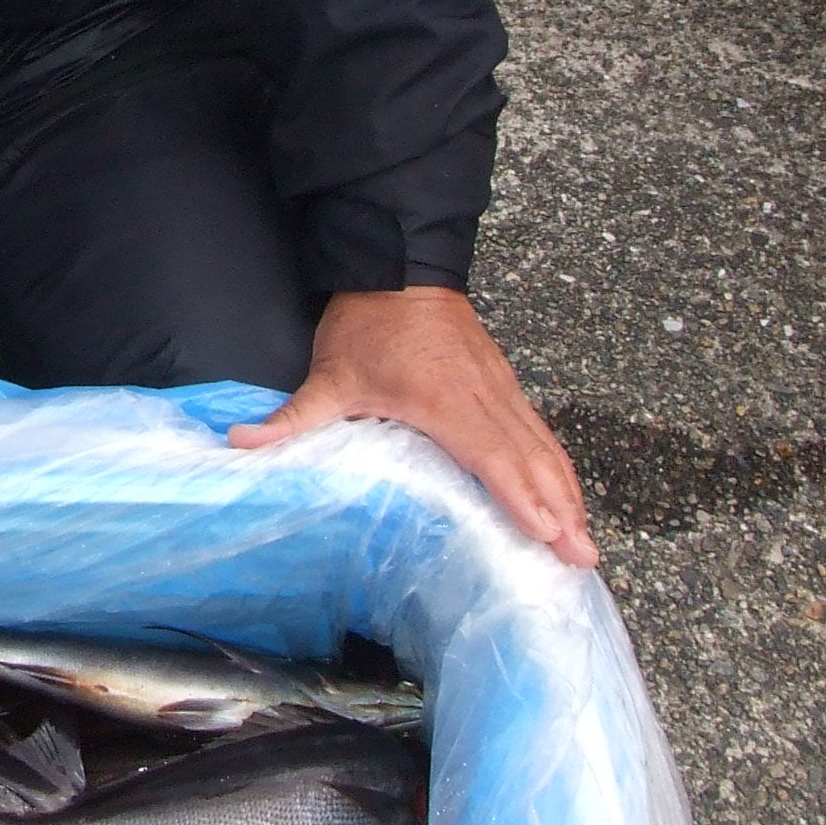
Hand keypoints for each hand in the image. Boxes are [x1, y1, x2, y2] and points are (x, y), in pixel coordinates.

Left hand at [226, 287, 595, 567]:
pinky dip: (558, 467)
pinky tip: (569, 497)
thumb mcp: (329, 374)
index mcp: (444, 401)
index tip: (548, 531)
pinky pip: (538, 431)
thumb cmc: (368, 322)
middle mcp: (483, 397)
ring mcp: (499, 388)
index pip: (490, 456)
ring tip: (586, 544)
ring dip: (568, 494)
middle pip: (530, 460)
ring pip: (542, 447)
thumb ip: (293, 417)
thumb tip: (240, 444)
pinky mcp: (503, 383)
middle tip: (582, 557)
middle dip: (561, 510)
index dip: (520, 496)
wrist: (399, 266)